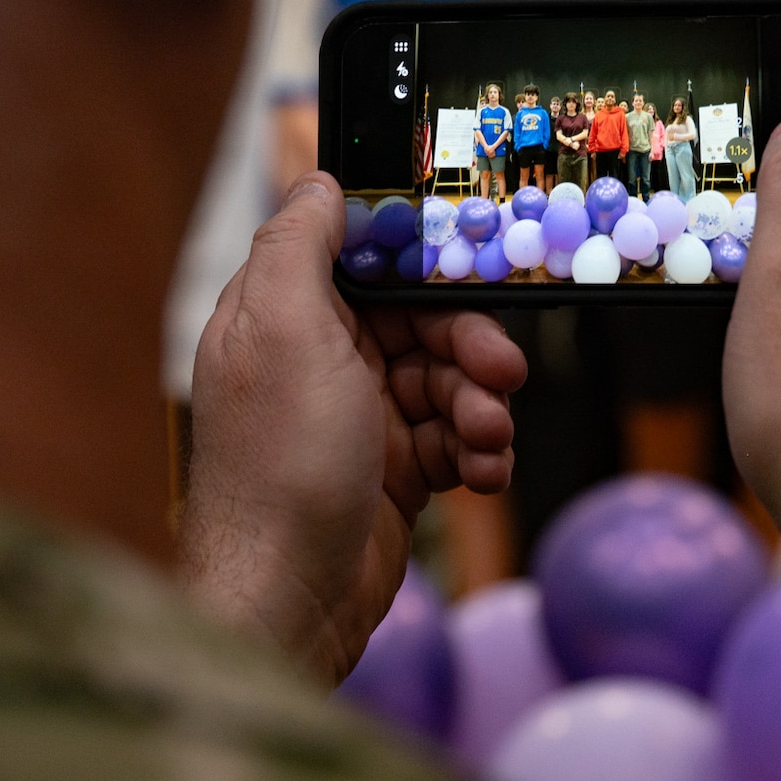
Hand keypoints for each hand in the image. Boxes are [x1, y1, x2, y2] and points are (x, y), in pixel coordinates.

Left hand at [179, 174, 526, 683]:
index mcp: (286, 316)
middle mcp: (321, 361)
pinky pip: (456, 438)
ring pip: (449, 380)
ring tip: (482, 440)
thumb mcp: (283, 331)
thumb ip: (298, 246)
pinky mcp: (393, 471)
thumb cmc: (279, 469)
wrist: (290, 599)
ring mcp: (359, 419)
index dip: (424, 261)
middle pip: (423, 319)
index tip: (474, 266)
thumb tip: (319, 180)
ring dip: (480, 406)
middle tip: (500, 373)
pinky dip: (478, 451)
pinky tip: (480, 473)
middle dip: (469, 344)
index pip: (368, 260)